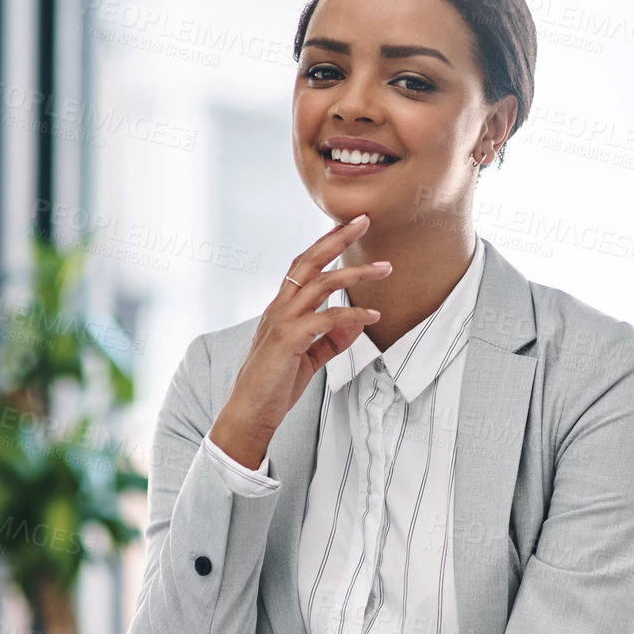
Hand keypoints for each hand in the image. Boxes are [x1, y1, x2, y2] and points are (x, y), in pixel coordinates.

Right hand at [208, 216, 390, 467]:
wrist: (249, 414)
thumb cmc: (275, 385)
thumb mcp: (310, 357)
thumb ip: (333, 338)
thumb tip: (358, 320)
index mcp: (282, 308)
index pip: (304, 266)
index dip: (325, 243)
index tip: (349, 227)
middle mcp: (279, 308)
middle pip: (309, 261)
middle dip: (337, 238)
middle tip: (364, 219)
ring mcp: (282, 322)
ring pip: (321, 284)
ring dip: (356, 273)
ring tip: (384, 268)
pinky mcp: (288, 341)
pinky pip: (325, 320)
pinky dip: (351, 314)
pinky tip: (372, 314)